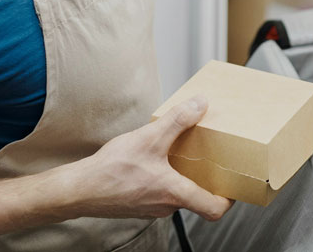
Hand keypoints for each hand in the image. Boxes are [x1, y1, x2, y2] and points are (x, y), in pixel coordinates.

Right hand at [67, 97, 232, 220]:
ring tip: (180, 155)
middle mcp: (166, 205)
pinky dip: (163, 178)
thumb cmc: (109, 172)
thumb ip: (178, 120)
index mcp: (175, 193)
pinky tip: (153, 160)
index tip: (234, 186)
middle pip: (197, 198)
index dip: (229, 200)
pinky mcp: (137, 203)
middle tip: (210, 161)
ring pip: (176, 194)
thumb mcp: (149, 138)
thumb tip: (200, 105)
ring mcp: (151, 207)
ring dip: (181, 176)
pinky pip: (159, 192)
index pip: (214, 209)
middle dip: (205, 180)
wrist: (77, 189)